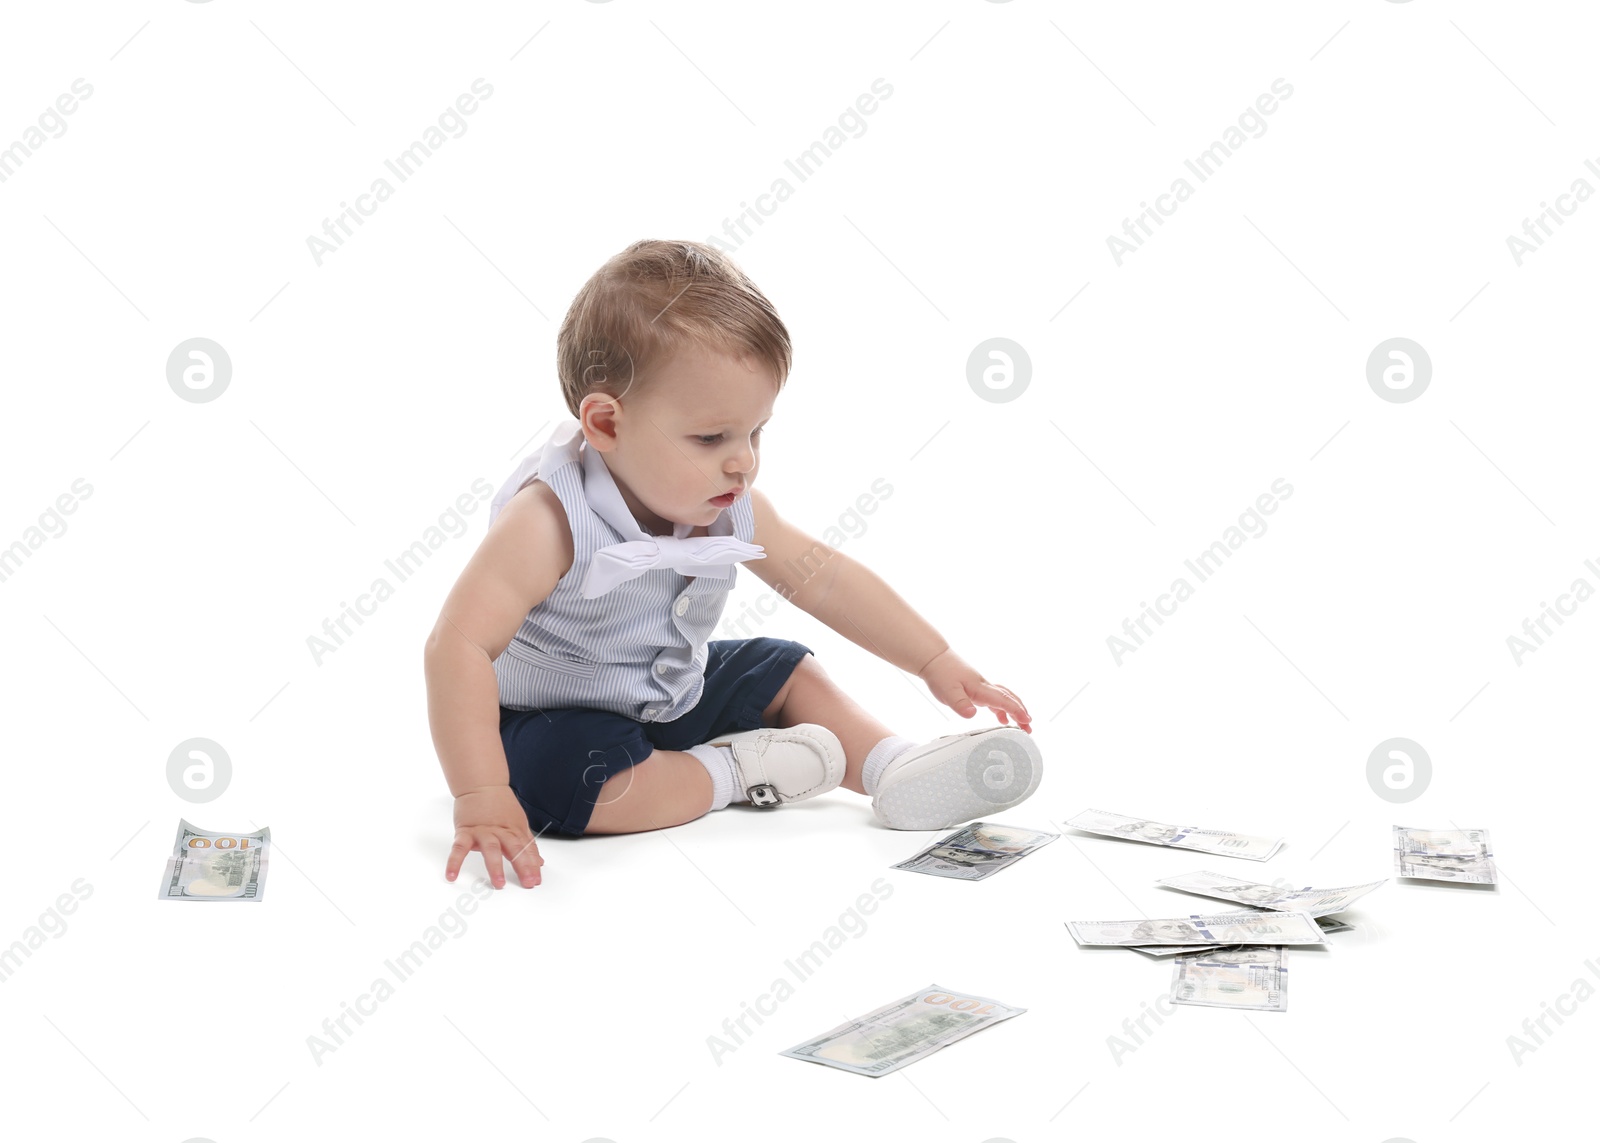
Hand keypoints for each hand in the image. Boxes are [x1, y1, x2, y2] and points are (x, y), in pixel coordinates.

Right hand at [447, 786, 543, 888]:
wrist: (481, 784)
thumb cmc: (500, 804)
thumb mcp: (518, 823)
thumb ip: (527, 845)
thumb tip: (539, 862)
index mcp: (515, 830)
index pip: (526, 849)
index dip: (532, 865)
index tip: (536, 880)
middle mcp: (500, 831)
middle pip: (514, 849)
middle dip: (522, 867)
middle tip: (528, 882)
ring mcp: (482, 831)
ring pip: (491, 849)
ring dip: (495, 866)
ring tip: (499, 883)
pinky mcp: (465, 831)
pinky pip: (459, 848)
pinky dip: (454, 862)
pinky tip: (452, 875)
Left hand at [917, 649, 1031, 732]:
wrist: (934, 659)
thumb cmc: (941, 673)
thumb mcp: (947, 692)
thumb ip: (960, 704)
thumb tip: (972, 715)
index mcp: (980, 688)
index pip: (1003, 700)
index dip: (1016, 711)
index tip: (1027, 720)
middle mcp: (985, 687)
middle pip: (1009, 699)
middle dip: (1021, 712)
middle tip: (1029, 727)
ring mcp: (982, 687)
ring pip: (1004, 698)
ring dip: (1015, 710)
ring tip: (1022, 724)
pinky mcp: (976, 688)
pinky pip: (995, 699)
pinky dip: (1002, 709)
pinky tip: (1002, 718)